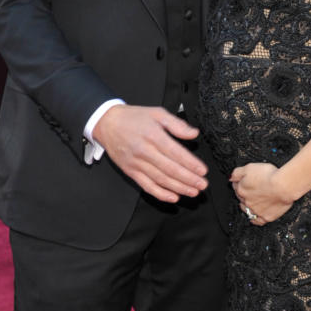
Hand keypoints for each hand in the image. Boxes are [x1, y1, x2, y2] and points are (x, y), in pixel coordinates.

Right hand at [93, 105, 208, 203]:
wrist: (107, 123)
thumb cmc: (133, 118)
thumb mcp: (157, 113)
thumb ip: (177, 124)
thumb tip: (194, 133)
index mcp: (153, 135)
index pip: (176, 153)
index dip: (191, 164)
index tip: (203, 171)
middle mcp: (144, 151)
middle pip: (170, 169)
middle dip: (189, 179)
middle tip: (202, 185)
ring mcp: (136, 163)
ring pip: (161, 179)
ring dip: (179, 188)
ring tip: (193, 192)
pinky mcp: (130, 171)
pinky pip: (147, 186)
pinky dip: (161, 194)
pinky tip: (173, 197)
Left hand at [230, 163, 293, 225]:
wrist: (283, 186)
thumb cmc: (269, 175)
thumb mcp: (249, 167)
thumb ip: (237, 173)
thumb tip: (230, 178)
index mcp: (241, 190)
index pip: (236, 186)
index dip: (240, 182)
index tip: (243, 181)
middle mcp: (247, 202)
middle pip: (241, 198)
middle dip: (244, 194)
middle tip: (250, 189)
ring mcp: (256, 210)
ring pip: (247, 210)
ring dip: (247, 206)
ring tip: (250, 203)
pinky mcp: (266, 216)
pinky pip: (258, 221)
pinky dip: (255, 220)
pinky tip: (254, 219)